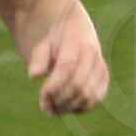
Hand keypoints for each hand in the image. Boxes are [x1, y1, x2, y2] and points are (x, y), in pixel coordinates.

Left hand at [27, 0, 109, 115]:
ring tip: (52, 110)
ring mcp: (99, 66)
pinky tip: (65, 108)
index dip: (54, 86)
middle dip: (60, 99)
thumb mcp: (41, 42)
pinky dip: (81, 108)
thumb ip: (38, 57)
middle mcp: (92, 54)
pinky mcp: (102, 77)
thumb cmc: (51, 37)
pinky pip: (97, 97)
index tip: (42, 95)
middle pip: (80, 85)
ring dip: (70, 107)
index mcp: (76, 42)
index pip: (66, 69)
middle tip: (44, 106)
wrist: (70, 25)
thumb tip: (33, 75)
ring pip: (90, 95)